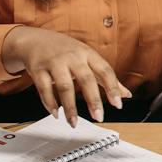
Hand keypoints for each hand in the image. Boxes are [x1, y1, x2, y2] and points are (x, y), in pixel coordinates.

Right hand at [1, 26, 128, 126]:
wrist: (34, 39)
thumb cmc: (66, 50)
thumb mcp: (88, 58)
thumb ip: (106, 77)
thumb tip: (126, 94)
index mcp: (88, 54)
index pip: (105, 70)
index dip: (113, 87)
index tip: (118, 104)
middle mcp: (73, 57)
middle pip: (86, 79)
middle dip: (93, 100)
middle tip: (99, 117)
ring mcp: (55, 63)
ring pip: (64, 87)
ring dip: (70, 107)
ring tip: (74, 122)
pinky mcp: (38, 69)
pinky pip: (44, 88)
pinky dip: (49, 103)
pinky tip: (55, 114)